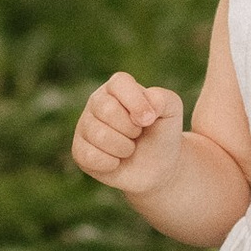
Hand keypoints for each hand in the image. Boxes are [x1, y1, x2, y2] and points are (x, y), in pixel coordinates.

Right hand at [73, 72, 186, 195]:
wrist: (158, 167)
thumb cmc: (162, 133)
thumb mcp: (172, 111)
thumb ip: (163, 99)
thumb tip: (145, 108)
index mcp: (118, 86)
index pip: (119, 84)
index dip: (136, 103)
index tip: (149, 120)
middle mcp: (97, 101)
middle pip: (108, 110)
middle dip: (131, 130)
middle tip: (138, 135)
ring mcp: (85, 125)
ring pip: (99, 135)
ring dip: (124, 148)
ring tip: (129, 148)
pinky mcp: (79, 150)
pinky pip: (89, 156)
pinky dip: (110, 163)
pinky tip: (116, 161)